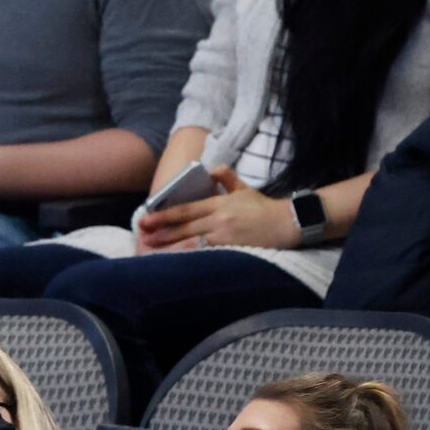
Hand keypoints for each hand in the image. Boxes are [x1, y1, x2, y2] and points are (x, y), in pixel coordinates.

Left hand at [133, 163, 294, 250]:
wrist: (287, 223)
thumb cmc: (263, 207)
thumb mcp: (244, 188)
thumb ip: (226, 177)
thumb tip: (210, 169)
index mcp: (219, 204)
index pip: (185, 210)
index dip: (164, 215)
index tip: (147, 218)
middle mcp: (219, 220)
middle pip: (184, 228)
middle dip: (161, 232)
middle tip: (143, 235)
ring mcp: (225, 237)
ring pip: (192, 243)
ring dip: (171, 247)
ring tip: (153, 250)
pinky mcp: (232, 250)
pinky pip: (207, 254)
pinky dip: (191, 257)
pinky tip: (177, 261)